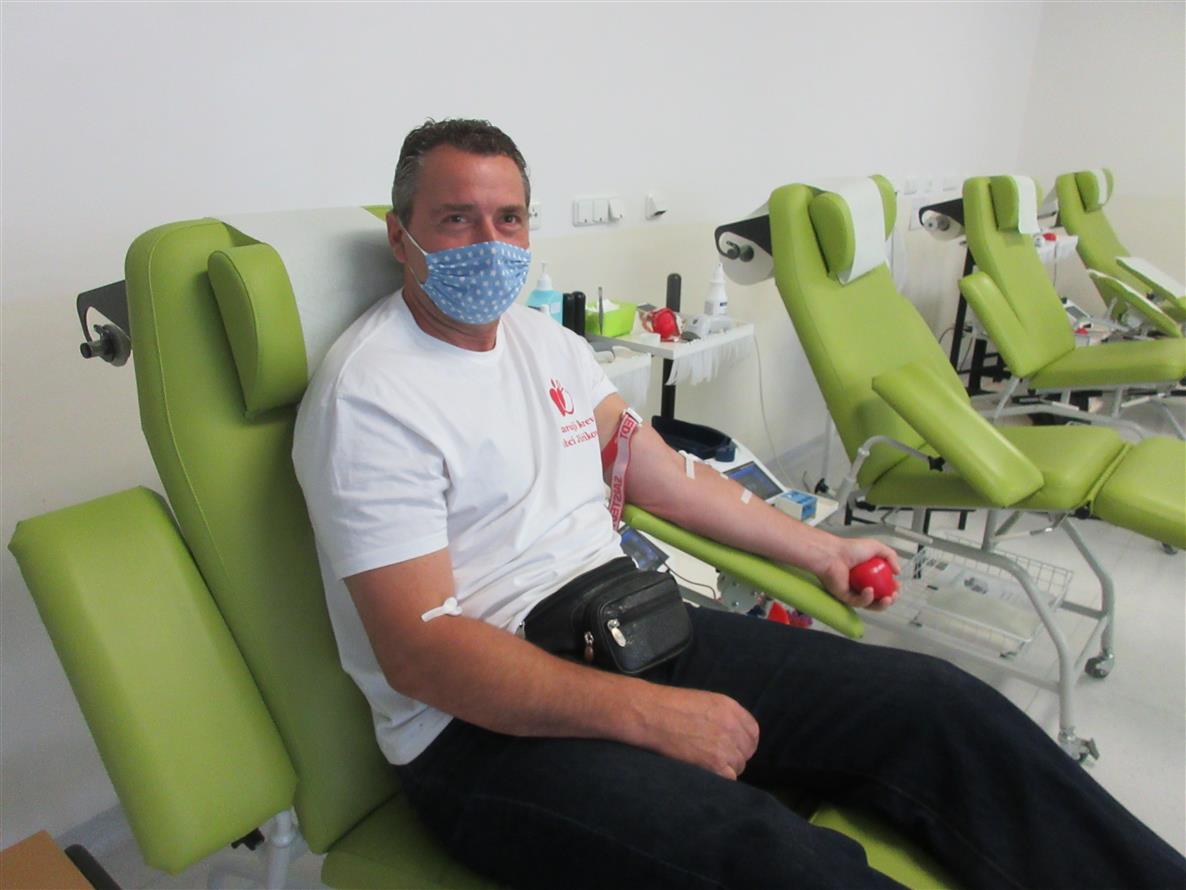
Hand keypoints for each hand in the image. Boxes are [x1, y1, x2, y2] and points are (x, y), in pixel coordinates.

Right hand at [628, 686, 758, 780]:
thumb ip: (723, 716)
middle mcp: (732, 726)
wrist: (651, 714)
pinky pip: (730, 778)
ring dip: (726, 768)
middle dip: (735, 755)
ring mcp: (724, 745)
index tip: (735, 748)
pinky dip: (720, 778)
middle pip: (747, 750)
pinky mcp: (714, 763)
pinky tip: (706, 772)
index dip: (744, 742)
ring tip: (707, 764)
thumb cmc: (669, 706)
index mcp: (730, 708)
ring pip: (739, 765)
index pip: (752, 731)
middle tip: (718, 758)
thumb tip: (731, 734)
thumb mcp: (704, 701)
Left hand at [815, 537, 900, 610]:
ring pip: (870, 604)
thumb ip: (890, 555)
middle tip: (894, 595)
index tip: (898, 585)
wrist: (832, 554)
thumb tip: (897, 571)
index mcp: (868, 574)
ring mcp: (853, 592)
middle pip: (879, 598)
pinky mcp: (845, 597)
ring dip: (882, 605)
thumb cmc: (849, 548)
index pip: (883, 585)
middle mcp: (861, 584)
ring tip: (887, 598)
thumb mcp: (876, 547)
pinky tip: (870, 591)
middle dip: (890, 600)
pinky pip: (858, 602)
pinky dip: (866, 598)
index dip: (892, 588)